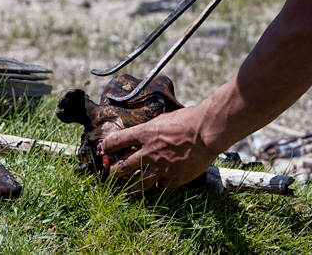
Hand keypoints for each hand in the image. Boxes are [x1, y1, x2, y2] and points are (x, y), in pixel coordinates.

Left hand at [100, 104, 219, 195]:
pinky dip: (157, 189)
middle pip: (123, 166)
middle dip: (115, 172)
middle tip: (113, 174)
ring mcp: (160, 167)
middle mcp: (148, 152)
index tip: (105, 149)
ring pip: (139, 183)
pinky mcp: (173, 178)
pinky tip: (156, 190)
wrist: (205, 132)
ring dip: (132, 188)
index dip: (108, 146)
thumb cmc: (187, 120)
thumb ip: (151, 130)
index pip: (117, 141)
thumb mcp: (162, 120)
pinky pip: (160, 189)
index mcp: (144, 134)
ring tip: (130, 191)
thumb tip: (143, 134)